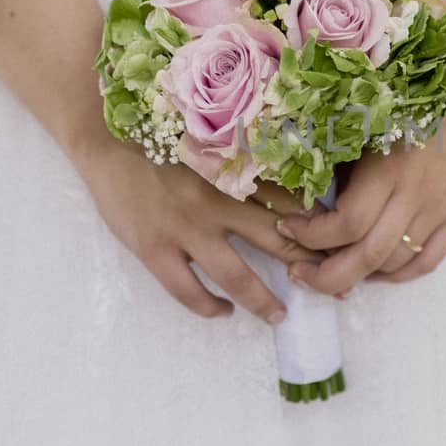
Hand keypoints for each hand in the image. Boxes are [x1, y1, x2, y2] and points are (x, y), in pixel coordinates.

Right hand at [74, 136, 322, 322]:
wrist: (104, 135)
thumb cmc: (163, 130)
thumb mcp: (214, 135)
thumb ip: (249, 158)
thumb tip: (295, 178)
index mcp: (238, 170)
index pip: (295, 202)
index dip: (322, 226)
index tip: (341, 243)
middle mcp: (218, 199)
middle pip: (277, 241)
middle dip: (308, 267)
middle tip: (331, 289)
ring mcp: (185, 226)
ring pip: (237, 275)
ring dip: (263, 300)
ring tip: (280, 315)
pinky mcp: (154, 247)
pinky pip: (187, 290)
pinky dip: (209, 307)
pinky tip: (222, 312)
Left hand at [279, 118, 445, 295]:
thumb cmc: (410, 101)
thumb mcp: (367, 126)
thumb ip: (341, 168)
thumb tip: (306, 201)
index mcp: (388, 169)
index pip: (347, 224)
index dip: (311, 236)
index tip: (287, 226)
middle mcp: (417, 196)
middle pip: (369, 257)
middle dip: (327, 275)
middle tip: (300, 273)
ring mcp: (442, 210)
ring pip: (396, 264)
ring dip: (360, 274)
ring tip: (334, 266)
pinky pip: (428, 261)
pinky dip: (398, 275)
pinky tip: (375, 270)